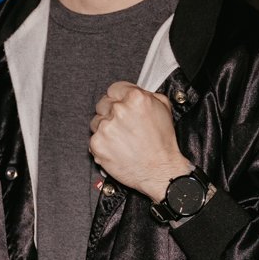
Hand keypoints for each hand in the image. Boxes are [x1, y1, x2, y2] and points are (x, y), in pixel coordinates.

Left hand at [89, 82, 191, 202]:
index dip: (118, 98)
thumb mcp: (164, 109)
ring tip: (121, 139)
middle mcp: (119, 110)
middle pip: (103, 103)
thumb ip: (147, 95)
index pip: (114, 89)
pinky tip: (117, 148)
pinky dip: (103, 143)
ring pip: (96, 121)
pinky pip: (94, 138)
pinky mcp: (97, 144)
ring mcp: (106, 127)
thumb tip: (134, 91)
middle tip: (123, 125)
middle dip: (111, 112)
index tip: (120, 105)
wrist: (160, 170)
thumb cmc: (163, 143)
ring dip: (106, 128)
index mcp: (135, 98)